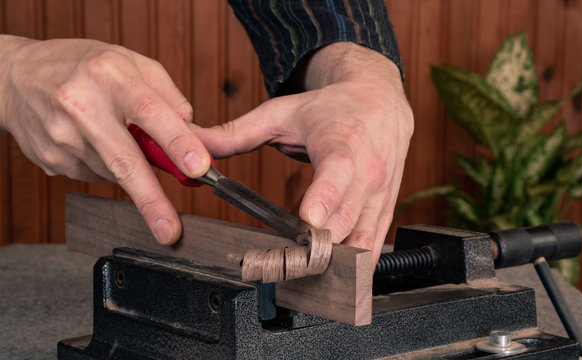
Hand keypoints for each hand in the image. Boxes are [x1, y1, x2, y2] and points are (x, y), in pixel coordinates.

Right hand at [0, 35, 210, 244]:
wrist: (15, 77)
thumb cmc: (84, 67)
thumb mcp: (131, 63)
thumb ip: (169, 98)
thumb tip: (199, 137)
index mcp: (110, 74)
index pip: (150, 111)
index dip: (177, 142)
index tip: (199, 168)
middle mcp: (82, 105)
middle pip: (125, 161)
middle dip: (152, 200)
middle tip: (170, 231)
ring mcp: (63, 137)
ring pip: (117, 172)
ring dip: (132, 167)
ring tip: (115, 134)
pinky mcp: (54, 161)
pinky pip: (98, 175)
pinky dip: (108, 166)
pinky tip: (93, 142)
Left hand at [193, 43, 413, 265]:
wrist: (379, 103)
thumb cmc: (331, 110)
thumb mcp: (282, 113)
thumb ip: (236, 132)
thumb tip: (194, 141)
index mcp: (342, 143)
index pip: (337, 173)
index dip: (324, 198)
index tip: (308, 221)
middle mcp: (368, 172)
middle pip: (345, 219)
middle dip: (317, 246)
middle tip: (285, 264)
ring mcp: (379, 195)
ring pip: (362, 240)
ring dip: (335, 261)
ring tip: (304, 275)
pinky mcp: (385, 210)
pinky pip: (373, 246)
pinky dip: (354, 264)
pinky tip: (332, 274)